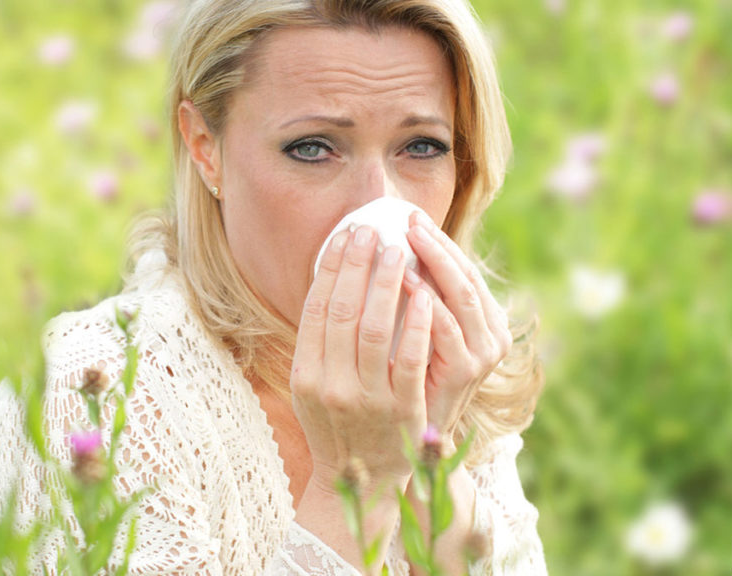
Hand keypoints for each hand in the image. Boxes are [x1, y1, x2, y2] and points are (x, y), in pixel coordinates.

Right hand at [290, 225, 433, 491]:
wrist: (363, 478)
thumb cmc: (341, 421)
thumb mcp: (316, 385)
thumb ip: (320, 341)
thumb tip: (333, 277)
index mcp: (306, 375)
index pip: (315, 310)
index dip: (331, 269)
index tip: (346, 235)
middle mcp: (331, 387)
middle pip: (343, 313)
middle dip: (358, 267)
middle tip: (373, 231)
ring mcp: (368, 400)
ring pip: (375, 332)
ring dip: (387, 286)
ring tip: (399, 251)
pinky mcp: (403, 411)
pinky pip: (410, 360)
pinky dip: (417, 324)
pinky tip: (425, 293)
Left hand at [403, 211, 512, 440]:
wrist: (410, 441)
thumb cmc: (408, 385)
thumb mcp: (420, 338)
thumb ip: (419, 302)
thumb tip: (390, 250)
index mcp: (485, 321)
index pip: (465, 269)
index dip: (440, 242)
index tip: (411, 217)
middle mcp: (492, 335)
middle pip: (467, 276)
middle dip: (437, 245)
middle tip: (410, 220)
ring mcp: (482, 354)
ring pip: (462, 296)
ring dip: (432, 265)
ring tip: (403, 242)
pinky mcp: (464, 372)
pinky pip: (445, 328)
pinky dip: (425, 301)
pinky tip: (401, 281)